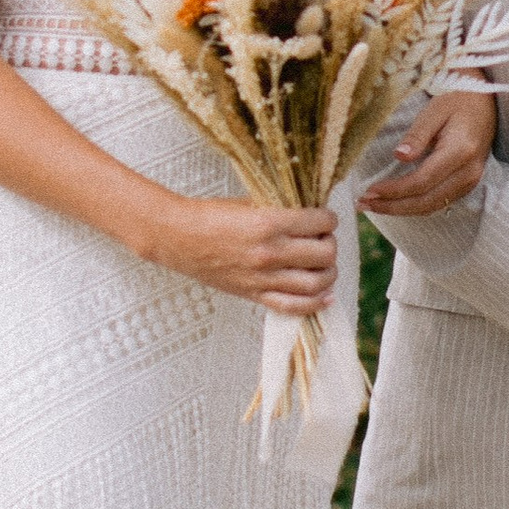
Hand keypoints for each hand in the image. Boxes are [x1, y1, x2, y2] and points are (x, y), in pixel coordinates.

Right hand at [159, 198, 338, 312]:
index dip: (328, 219)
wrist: (179, 238)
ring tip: (323, 265)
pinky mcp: (255, 294)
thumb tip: (310, 216)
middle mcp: (270, 253)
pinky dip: (316, 303)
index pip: (320, 223)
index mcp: (269, 223)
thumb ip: (281, 210)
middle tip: (323, 240)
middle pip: (324, 254)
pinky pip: (294, 306)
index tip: (325, 219)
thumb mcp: (249, 202)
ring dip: (328, 273)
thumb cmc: (210, 216)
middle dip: (330, 244)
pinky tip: (325, 295)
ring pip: (316, 283)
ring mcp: (263, 278)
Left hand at [359, 86, 495, 220]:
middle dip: (393, 206)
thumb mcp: (434, 110)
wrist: (484, 103)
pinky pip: (438, 202)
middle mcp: (468, 172)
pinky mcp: (466, 185)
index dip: (394, 190)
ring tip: (373, 206)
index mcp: (460, 151)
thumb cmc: (457, 101)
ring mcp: (470, 181)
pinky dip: (414, 206)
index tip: (369, 191)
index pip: (422, 181)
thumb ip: (417, 135)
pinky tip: (395, 202)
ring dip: (401, 210)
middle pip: (426, 200)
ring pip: (432, 206)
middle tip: (363, 204)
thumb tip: (399, 157)